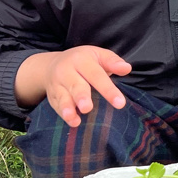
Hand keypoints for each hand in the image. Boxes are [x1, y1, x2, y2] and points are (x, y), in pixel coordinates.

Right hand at [15, 47, 131, 125]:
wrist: (51, 64)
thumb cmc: (83, 61)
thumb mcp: (98, 55)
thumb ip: (112, 62)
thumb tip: (126, 68)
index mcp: (81, 60)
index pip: (96, 75)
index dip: (108, 89)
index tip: (120, 103)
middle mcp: (66, 72)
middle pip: (75, 86)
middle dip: (81, 97)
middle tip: (87, 108)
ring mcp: (57, 85)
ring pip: (62, 97)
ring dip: (67, 108)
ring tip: (74, 119)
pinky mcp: (52, 97)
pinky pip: (56, 106)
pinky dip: (63, 114)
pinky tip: (73, 122)